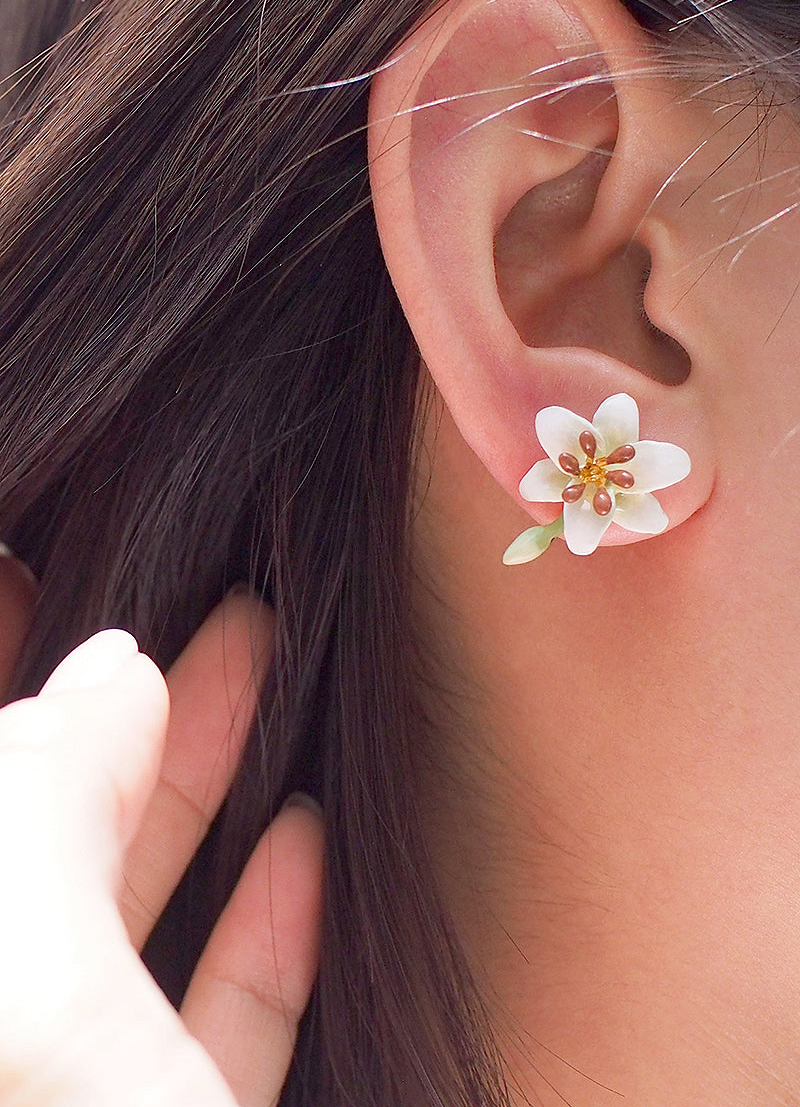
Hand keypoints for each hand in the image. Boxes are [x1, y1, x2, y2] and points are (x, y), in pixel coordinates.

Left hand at [0, 565, 322, 1106]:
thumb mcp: (36, 985)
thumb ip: (50, 803)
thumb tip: (113, 674)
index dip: (15, 676)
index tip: (55, 572)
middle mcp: (9, 1029)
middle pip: (57, 838)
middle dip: (141, 715)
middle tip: (222, 612)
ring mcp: (81, 1095)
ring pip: (132, 916)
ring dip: (208, 795)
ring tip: (269, 686)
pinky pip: (211, 1012)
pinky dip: (265, 924)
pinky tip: (302, 838)